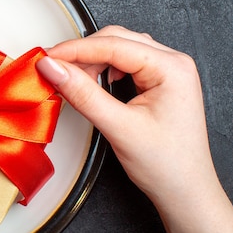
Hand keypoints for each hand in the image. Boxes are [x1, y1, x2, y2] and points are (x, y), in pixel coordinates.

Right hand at [36, 25, 232, 232]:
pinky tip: (91, 80)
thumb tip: (54, 68)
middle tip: (52, 66)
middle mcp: (172, 63)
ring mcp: (166, 71)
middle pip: (115, 40)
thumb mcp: (118, 127)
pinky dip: (101, 67)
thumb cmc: (167, 165)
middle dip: (81, 52)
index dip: (75, 49)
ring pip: (118, 48)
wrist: (184, 192)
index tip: (47, 58)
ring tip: (69, 76)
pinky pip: (123, 61)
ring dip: (90, 59)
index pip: (113, 45)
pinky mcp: (157, 81)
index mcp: (171, 68)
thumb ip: (83, 94)